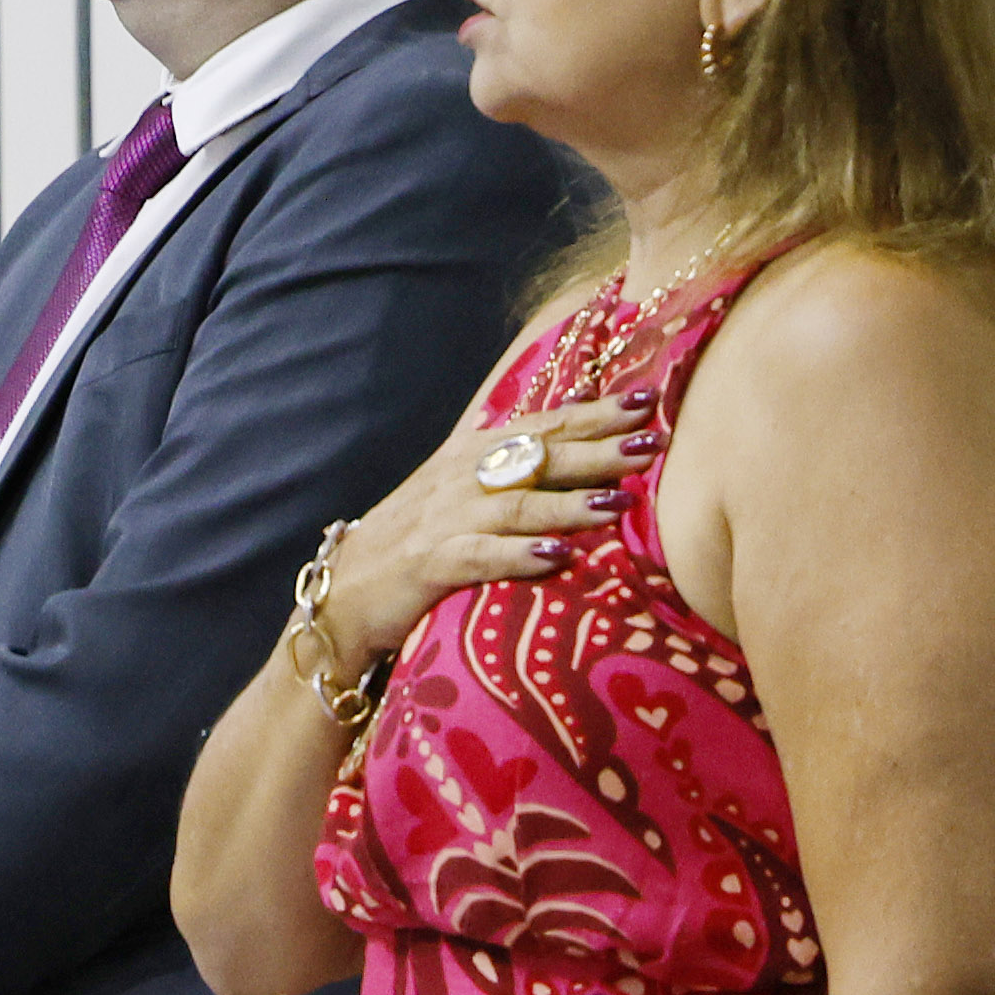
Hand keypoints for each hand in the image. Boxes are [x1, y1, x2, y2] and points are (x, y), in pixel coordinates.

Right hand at [311, 393, 648, 670]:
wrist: (342, 594)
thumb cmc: (413, 543)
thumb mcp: (459, 493)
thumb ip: (512, 469)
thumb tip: (578, 444)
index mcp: (472, 456)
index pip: (543, 426)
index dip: (595, 413)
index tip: (647, 399)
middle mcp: (461, 479)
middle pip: (539, 457)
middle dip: (599, 449)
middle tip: (652, 442)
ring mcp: (445, 520)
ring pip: (517, 505)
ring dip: (570, 503)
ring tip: (619, 501)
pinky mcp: (430, 565)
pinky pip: (482, 557)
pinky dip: (520, 555)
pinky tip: (557, 557)